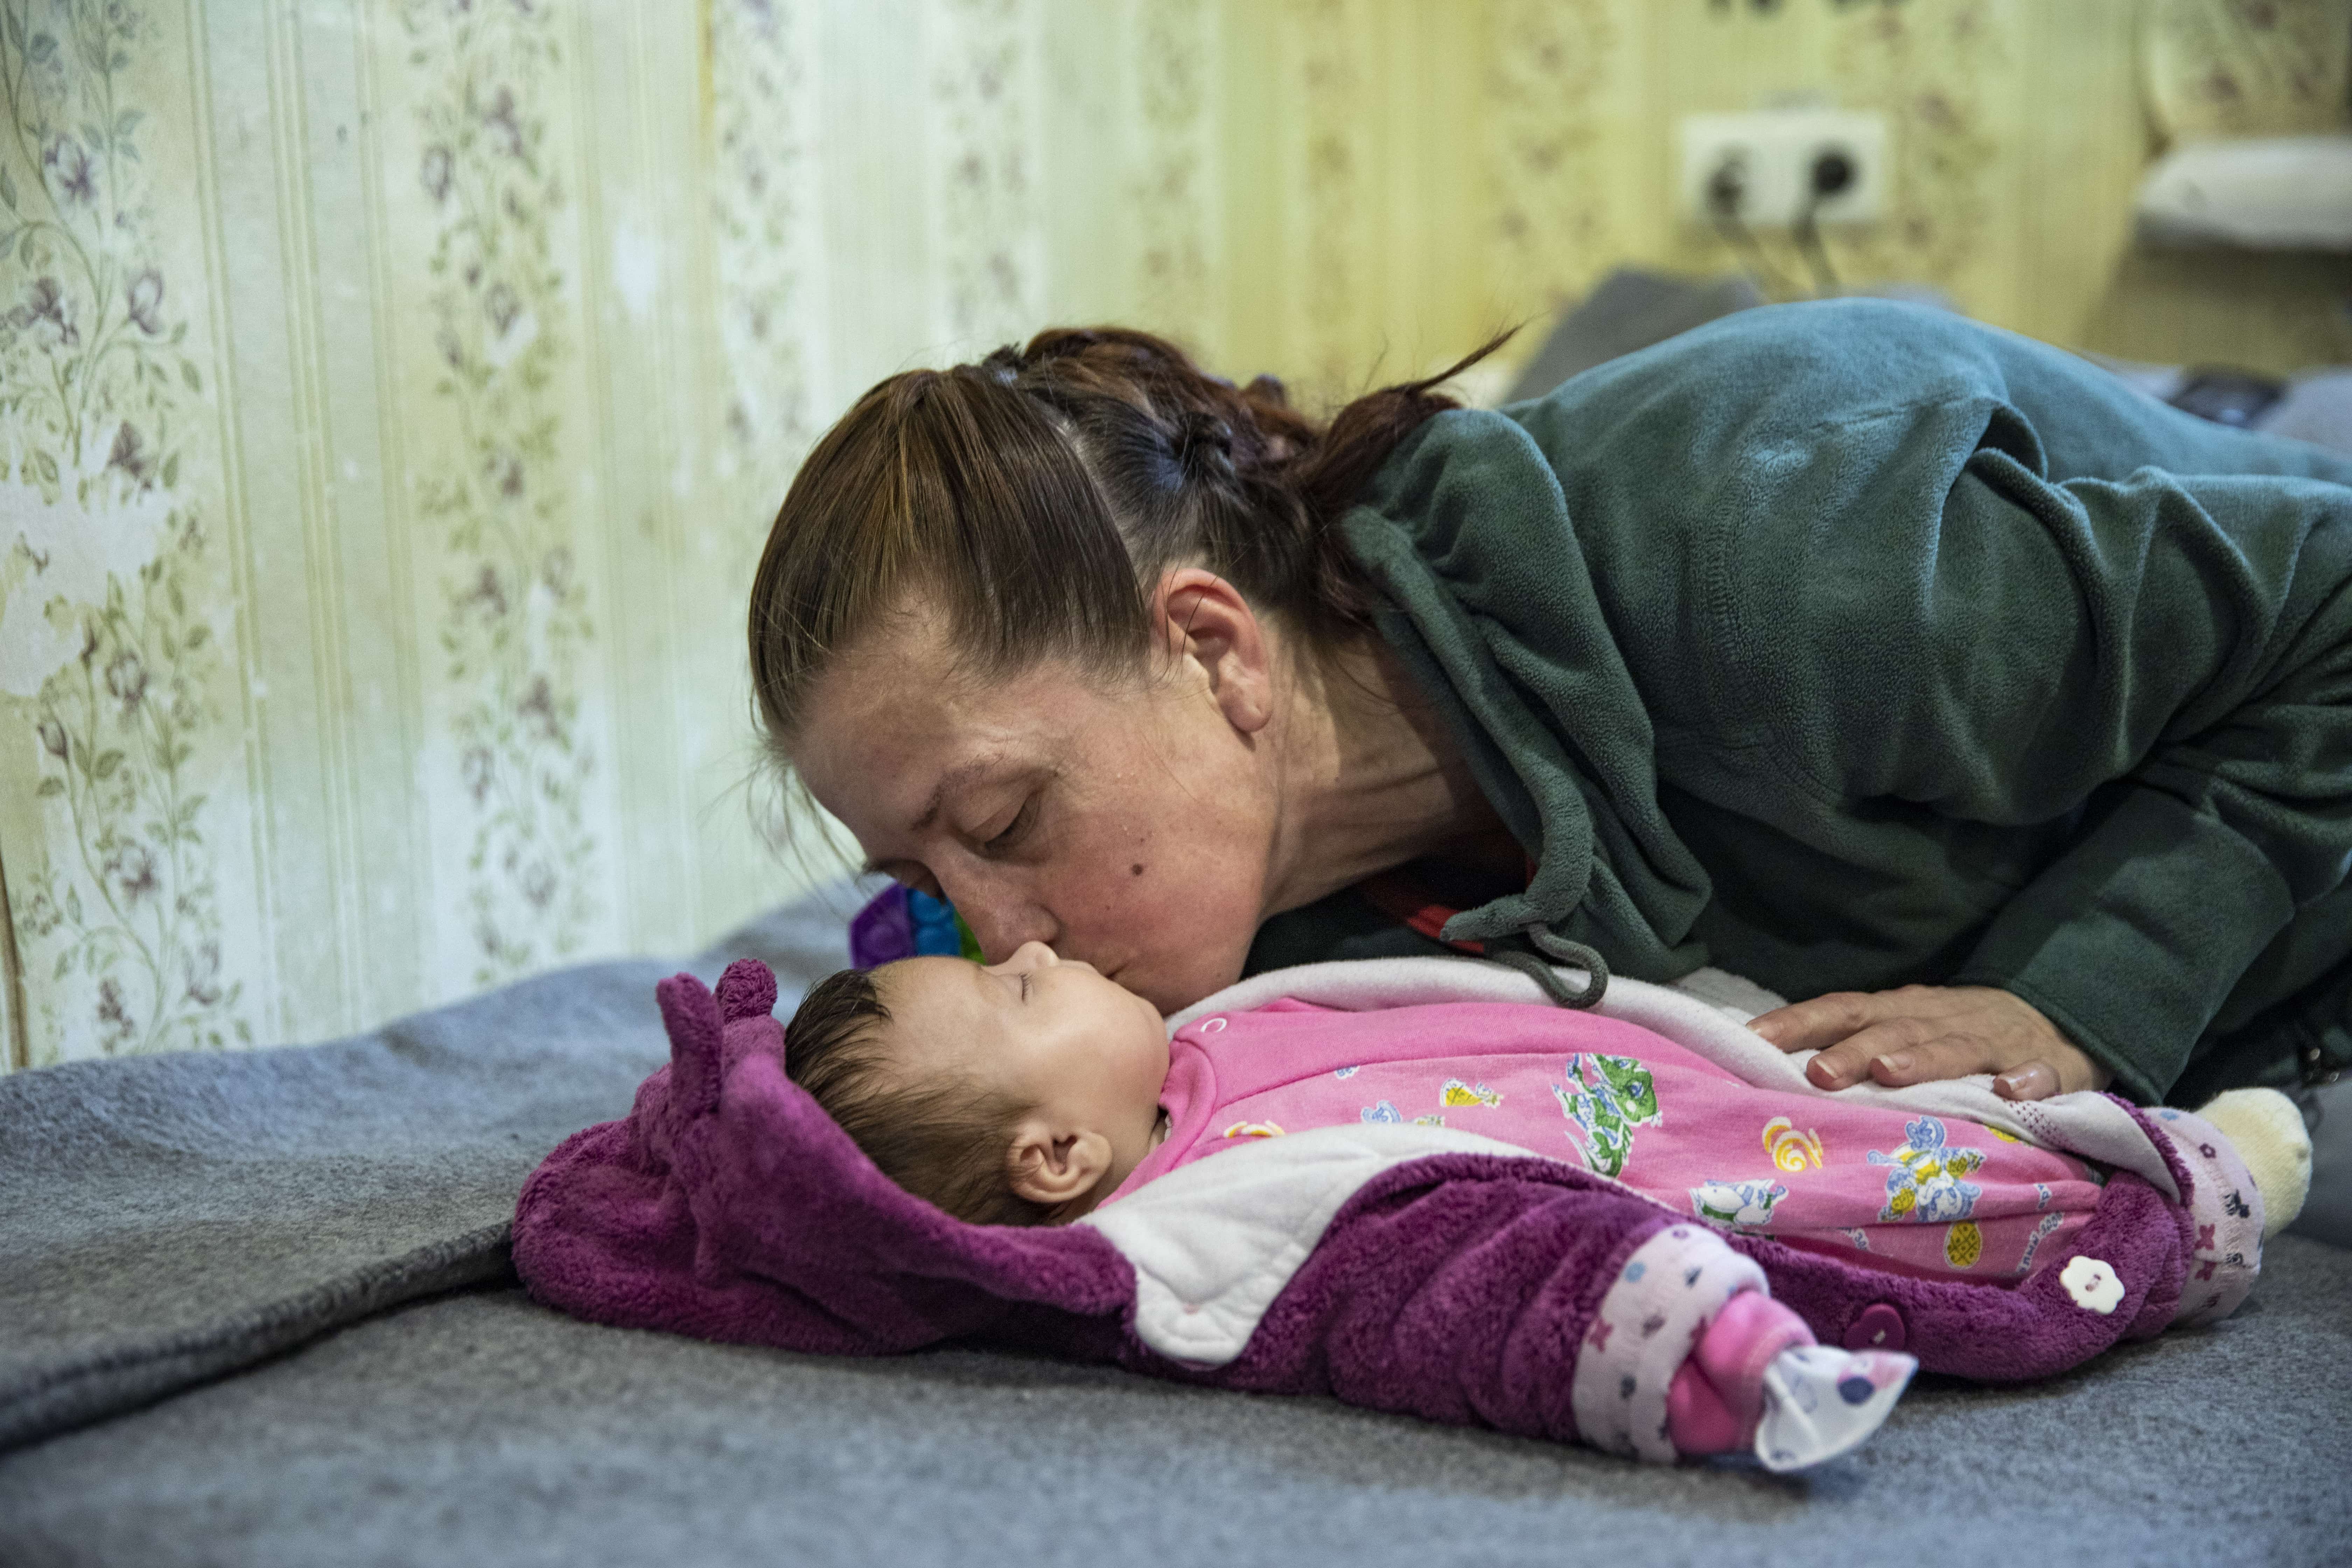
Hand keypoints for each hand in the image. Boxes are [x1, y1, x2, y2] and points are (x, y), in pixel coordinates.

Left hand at [1747, 984, 2111, 1100]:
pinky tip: (2010, 1093)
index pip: (1842, 1009)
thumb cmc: (1956, 1034)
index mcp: (1902, 1012)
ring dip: (1922, 1060)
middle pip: (1892, 1029)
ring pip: (1956, 1048)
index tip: (1751, 1041)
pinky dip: (2026, 1081)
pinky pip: (2040, 1073)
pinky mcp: (2051, 1065)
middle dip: (1853, 1049)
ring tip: (1890, 1075)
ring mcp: (1998, 1041)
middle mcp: (1942, 1019)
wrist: (2054, 1020)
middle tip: (1819, 1073)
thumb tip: (1770, 1061)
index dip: (1798, 1023)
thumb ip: (1849, 1043)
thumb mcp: (1903, 1029)